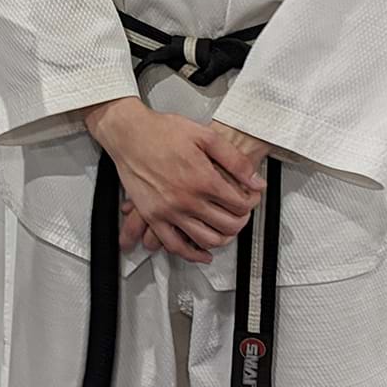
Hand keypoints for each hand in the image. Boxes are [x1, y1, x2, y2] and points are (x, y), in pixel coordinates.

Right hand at [121, 121, 271, 253]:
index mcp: (203, 179)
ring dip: (222, 239)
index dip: (250, 203)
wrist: (130, 134)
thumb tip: (257, 182)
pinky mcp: (153, 217)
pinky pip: (175, 245)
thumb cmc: (163, 131)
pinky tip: (202, 255)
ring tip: (227, 231)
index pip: (239, 204)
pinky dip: (192, 255)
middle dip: (240, 221)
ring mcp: (169, 211)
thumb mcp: (206, 136)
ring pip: (206, 239)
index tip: (250, 199)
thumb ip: (235, 160)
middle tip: (241, 215)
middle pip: (227, 225)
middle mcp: (188, 199)